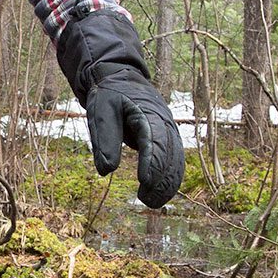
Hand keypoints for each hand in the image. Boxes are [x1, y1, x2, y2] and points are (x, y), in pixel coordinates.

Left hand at [55, 4, 184, 210]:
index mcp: (148, 113)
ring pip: (176, 160)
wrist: (119, 76)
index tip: (144, 181)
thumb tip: (107, 171)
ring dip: (167, 183)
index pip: (154, 141)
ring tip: (151, 202)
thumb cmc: (108, 94)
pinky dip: (170, 177)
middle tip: (146, 200)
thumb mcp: (101, 111)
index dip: (152, 163)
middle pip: (170, 154)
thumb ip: (105, 139)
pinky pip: (174, 160)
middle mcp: (164, 122)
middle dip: (161, 179)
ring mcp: (169, 130)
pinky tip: (159, 194)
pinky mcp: (167, 137)